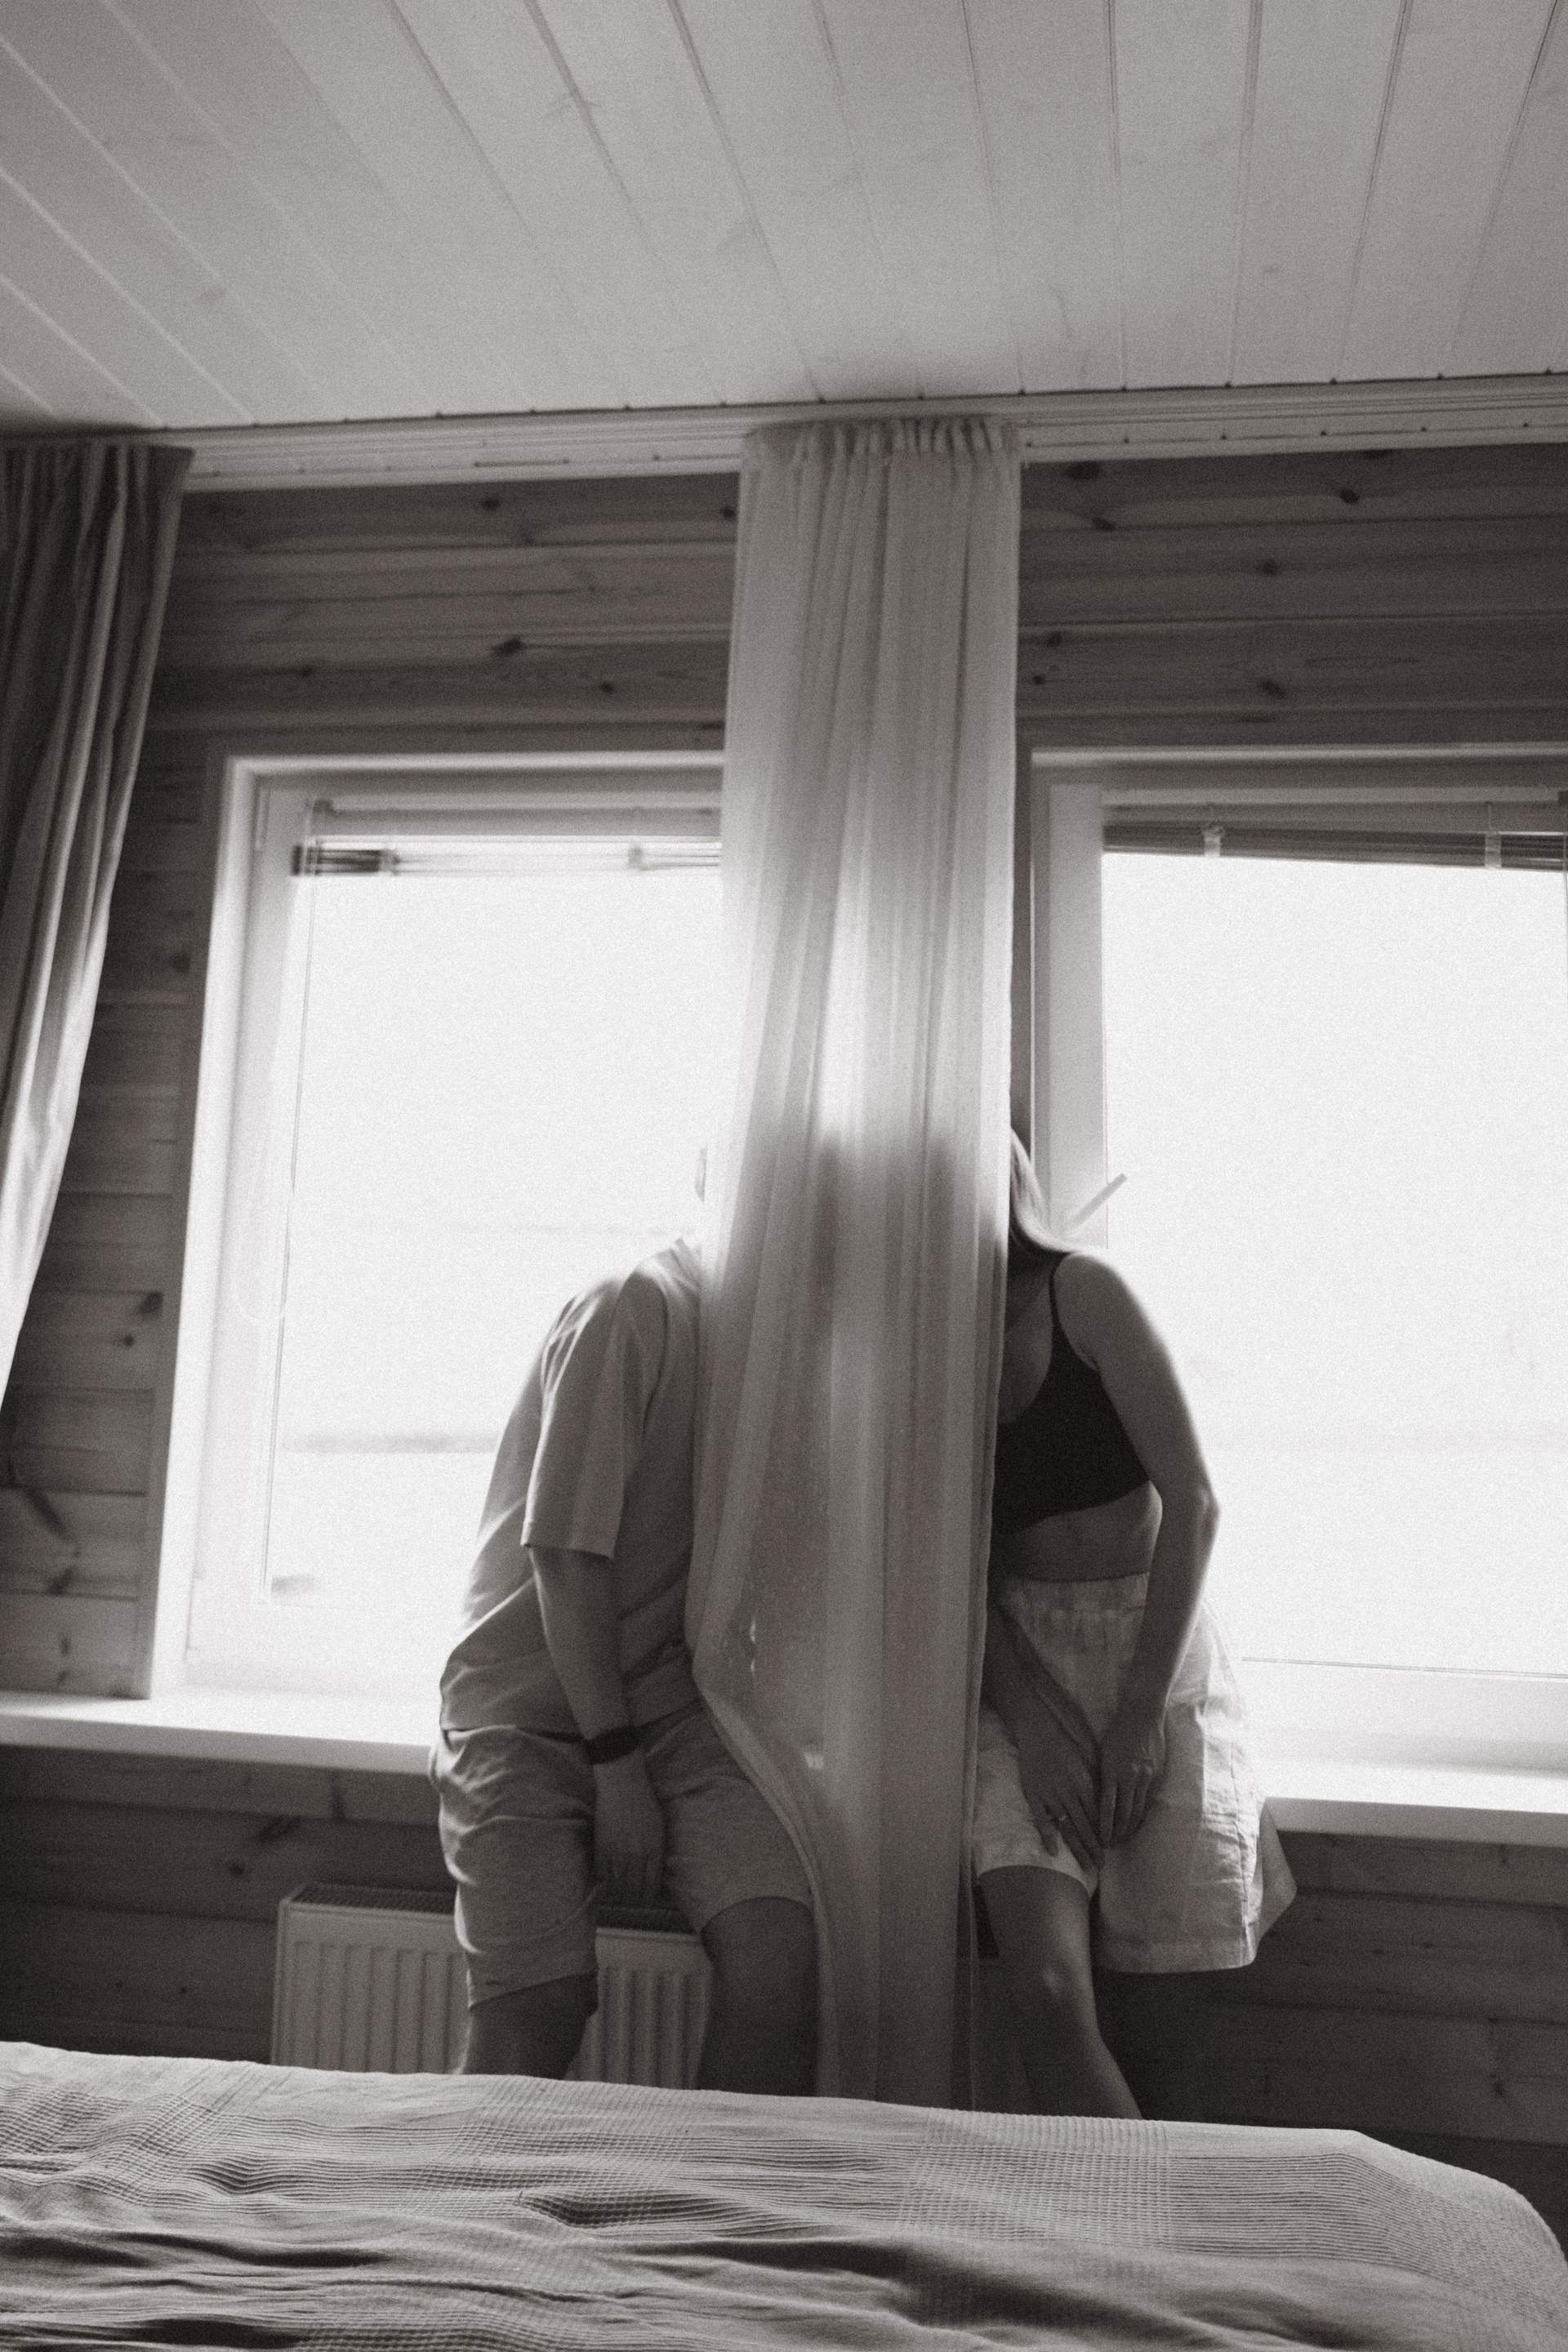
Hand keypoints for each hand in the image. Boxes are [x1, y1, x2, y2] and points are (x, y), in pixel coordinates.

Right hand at [592, 1751, 665, 1906]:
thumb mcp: (659, 1828)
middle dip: (632, 1900)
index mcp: (655, 1851)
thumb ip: (657, 1851)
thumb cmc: (644, 1802)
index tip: (644, 1900)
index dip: (647, 1898)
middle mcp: (637, 1856)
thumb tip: (654, 1873)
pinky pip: (601, 1874)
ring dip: (616, 1895)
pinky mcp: (601, 1847)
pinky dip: (602, 1881)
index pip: (651, 1887)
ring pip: (616, 1887)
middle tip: (629, 1900)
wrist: (623, 1783)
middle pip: (633, 1891)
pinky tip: (604, 1881)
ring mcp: (618, 1852)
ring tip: (616, 1895)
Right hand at [1013, 1702, 1102, 1876]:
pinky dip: (1047, 1836)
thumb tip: (1107, 1803)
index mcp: (1084, 1783)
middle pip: (1085, 1826)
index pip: (1097, 1815)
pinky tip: (1054, 1852)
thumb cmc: (1066, 1743)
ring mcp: (1050, 1795)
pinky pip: (1042, 1819)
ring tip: (1086, 1865)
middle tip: (1100, 1865)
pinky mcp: (1034, 1794)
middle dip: (1094, 1848)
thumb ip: (1096, 1782)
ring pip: (1067, 1827)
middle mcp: (1069, 1791)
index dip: (1103, 1834)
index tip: (1108, 1849)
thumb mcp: (1087, 1760)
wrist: (1038, 1730)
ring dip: (1078, 1848)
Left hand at [1098, 1706, 1166, 1848]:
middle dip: (1117, 1833)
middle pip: (1123, 1815)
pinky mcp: (1156, 1776)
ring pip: (1138, 1811)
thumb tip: (1093, 1799)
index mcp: (1112, 1770)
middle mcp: (1130, 1777)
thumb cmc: (1117, 1731)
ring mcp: (1146, 1778)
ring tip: (1122, 1840)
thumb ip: (1100, 1776)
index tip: (1099, 1839)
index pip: (1107, 1807)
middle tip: (1110, 1846)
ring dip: (1129, 1829)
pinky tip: (1137, 1825)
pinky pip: (1149, 1802)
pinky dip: (1142, 1817)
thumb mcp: (1101, 1752)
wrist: (1142, 1715)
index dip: (1103, 1827)